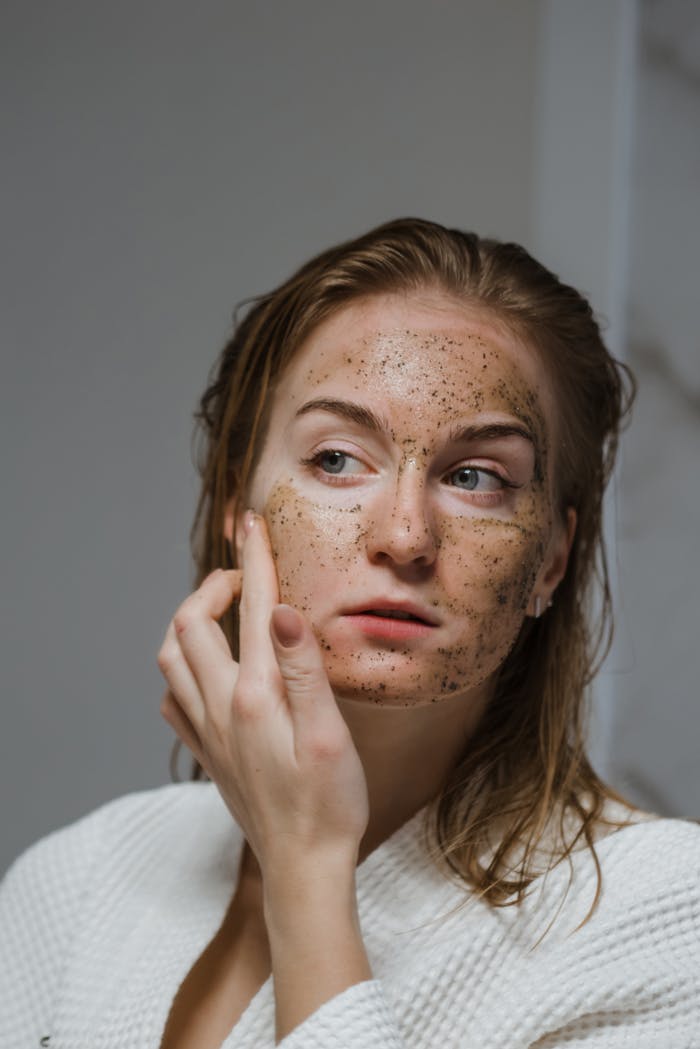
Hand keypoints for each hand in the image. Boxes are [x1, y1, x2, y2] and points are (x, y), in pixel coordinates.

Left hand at [157, 512, 369, 883]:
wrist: (303, 865)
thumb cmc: (329, 802)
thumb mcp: (329, 733)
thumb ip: (305, 669)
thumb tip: (284, 610)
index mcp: (256, 695)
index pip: (253, 609)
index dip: (254, 559)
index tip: (254, 523)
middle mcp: (221, 707)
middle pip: (189, 625)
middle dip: (212, 585)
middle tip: (243, 574)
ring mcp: (208, 731)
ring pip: (170, 659)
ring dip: (189, 622)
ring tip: (222, 610)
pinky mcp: (208, 752)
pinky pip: (174, 698)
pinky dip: (181, 668)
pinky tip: (207, 670)